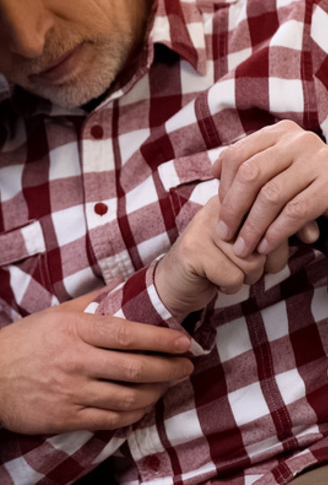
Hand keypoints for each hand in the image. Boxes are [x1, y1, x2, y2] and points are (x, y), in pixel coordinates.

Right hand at [0, 293, 193, 433]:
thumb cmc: (23, 341)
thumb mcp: (54, 314)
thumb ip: (90, 303)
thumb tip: (124, 288)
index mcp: (73, 330)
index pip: (127, 334)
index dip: (161, 339)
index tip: (183, 341)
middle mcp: (75, 361)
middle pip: (135, 368)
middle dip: (169, 368)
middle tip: (186, 366)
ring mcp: (72, 392)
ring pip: (128, 397)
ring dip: (156, 393)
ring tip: (167, 385)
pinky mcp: (67, 417)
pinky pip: (112, 420)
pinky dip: (134, 413)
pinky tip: (142, 405)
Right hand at [156, 196, 286, 320]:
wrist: (173, 281)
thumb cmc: (217, 262)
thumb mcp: (245, 241)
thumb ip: (272, 231)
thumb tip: (313, 234)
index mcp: (230, 200)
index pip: (271, 210)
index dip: (285, 233)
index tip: (297, 242)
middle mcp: (214, 207)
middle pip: (265, 238)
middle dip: (265, 262)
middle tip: (249, 267)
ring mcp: (201, 227)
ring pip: (251, 261)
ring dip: (245, 277)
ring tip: (227, 271)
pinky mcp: (192, 250)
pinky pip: (233, 277)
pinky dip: (229, 287)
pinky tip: (214, 279)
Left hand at [214, 120, 327, 255]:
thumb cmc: (303, 180)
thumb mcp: (276, 164)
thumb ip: (247, 164)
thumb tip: (213, 170)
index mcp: (278, 132)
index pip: (237, 155)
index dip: (223, 186)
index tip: (219, 211)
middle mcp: (298, 141)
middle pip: (250, 175)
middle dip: (233, 208)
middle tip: (224, 233)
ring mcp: (318, 161)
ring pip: (271, 196)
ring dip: (252, 227)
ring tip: (243, 247)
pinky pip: (296, 212)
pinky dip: (276, 232)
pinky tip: (266, 246)